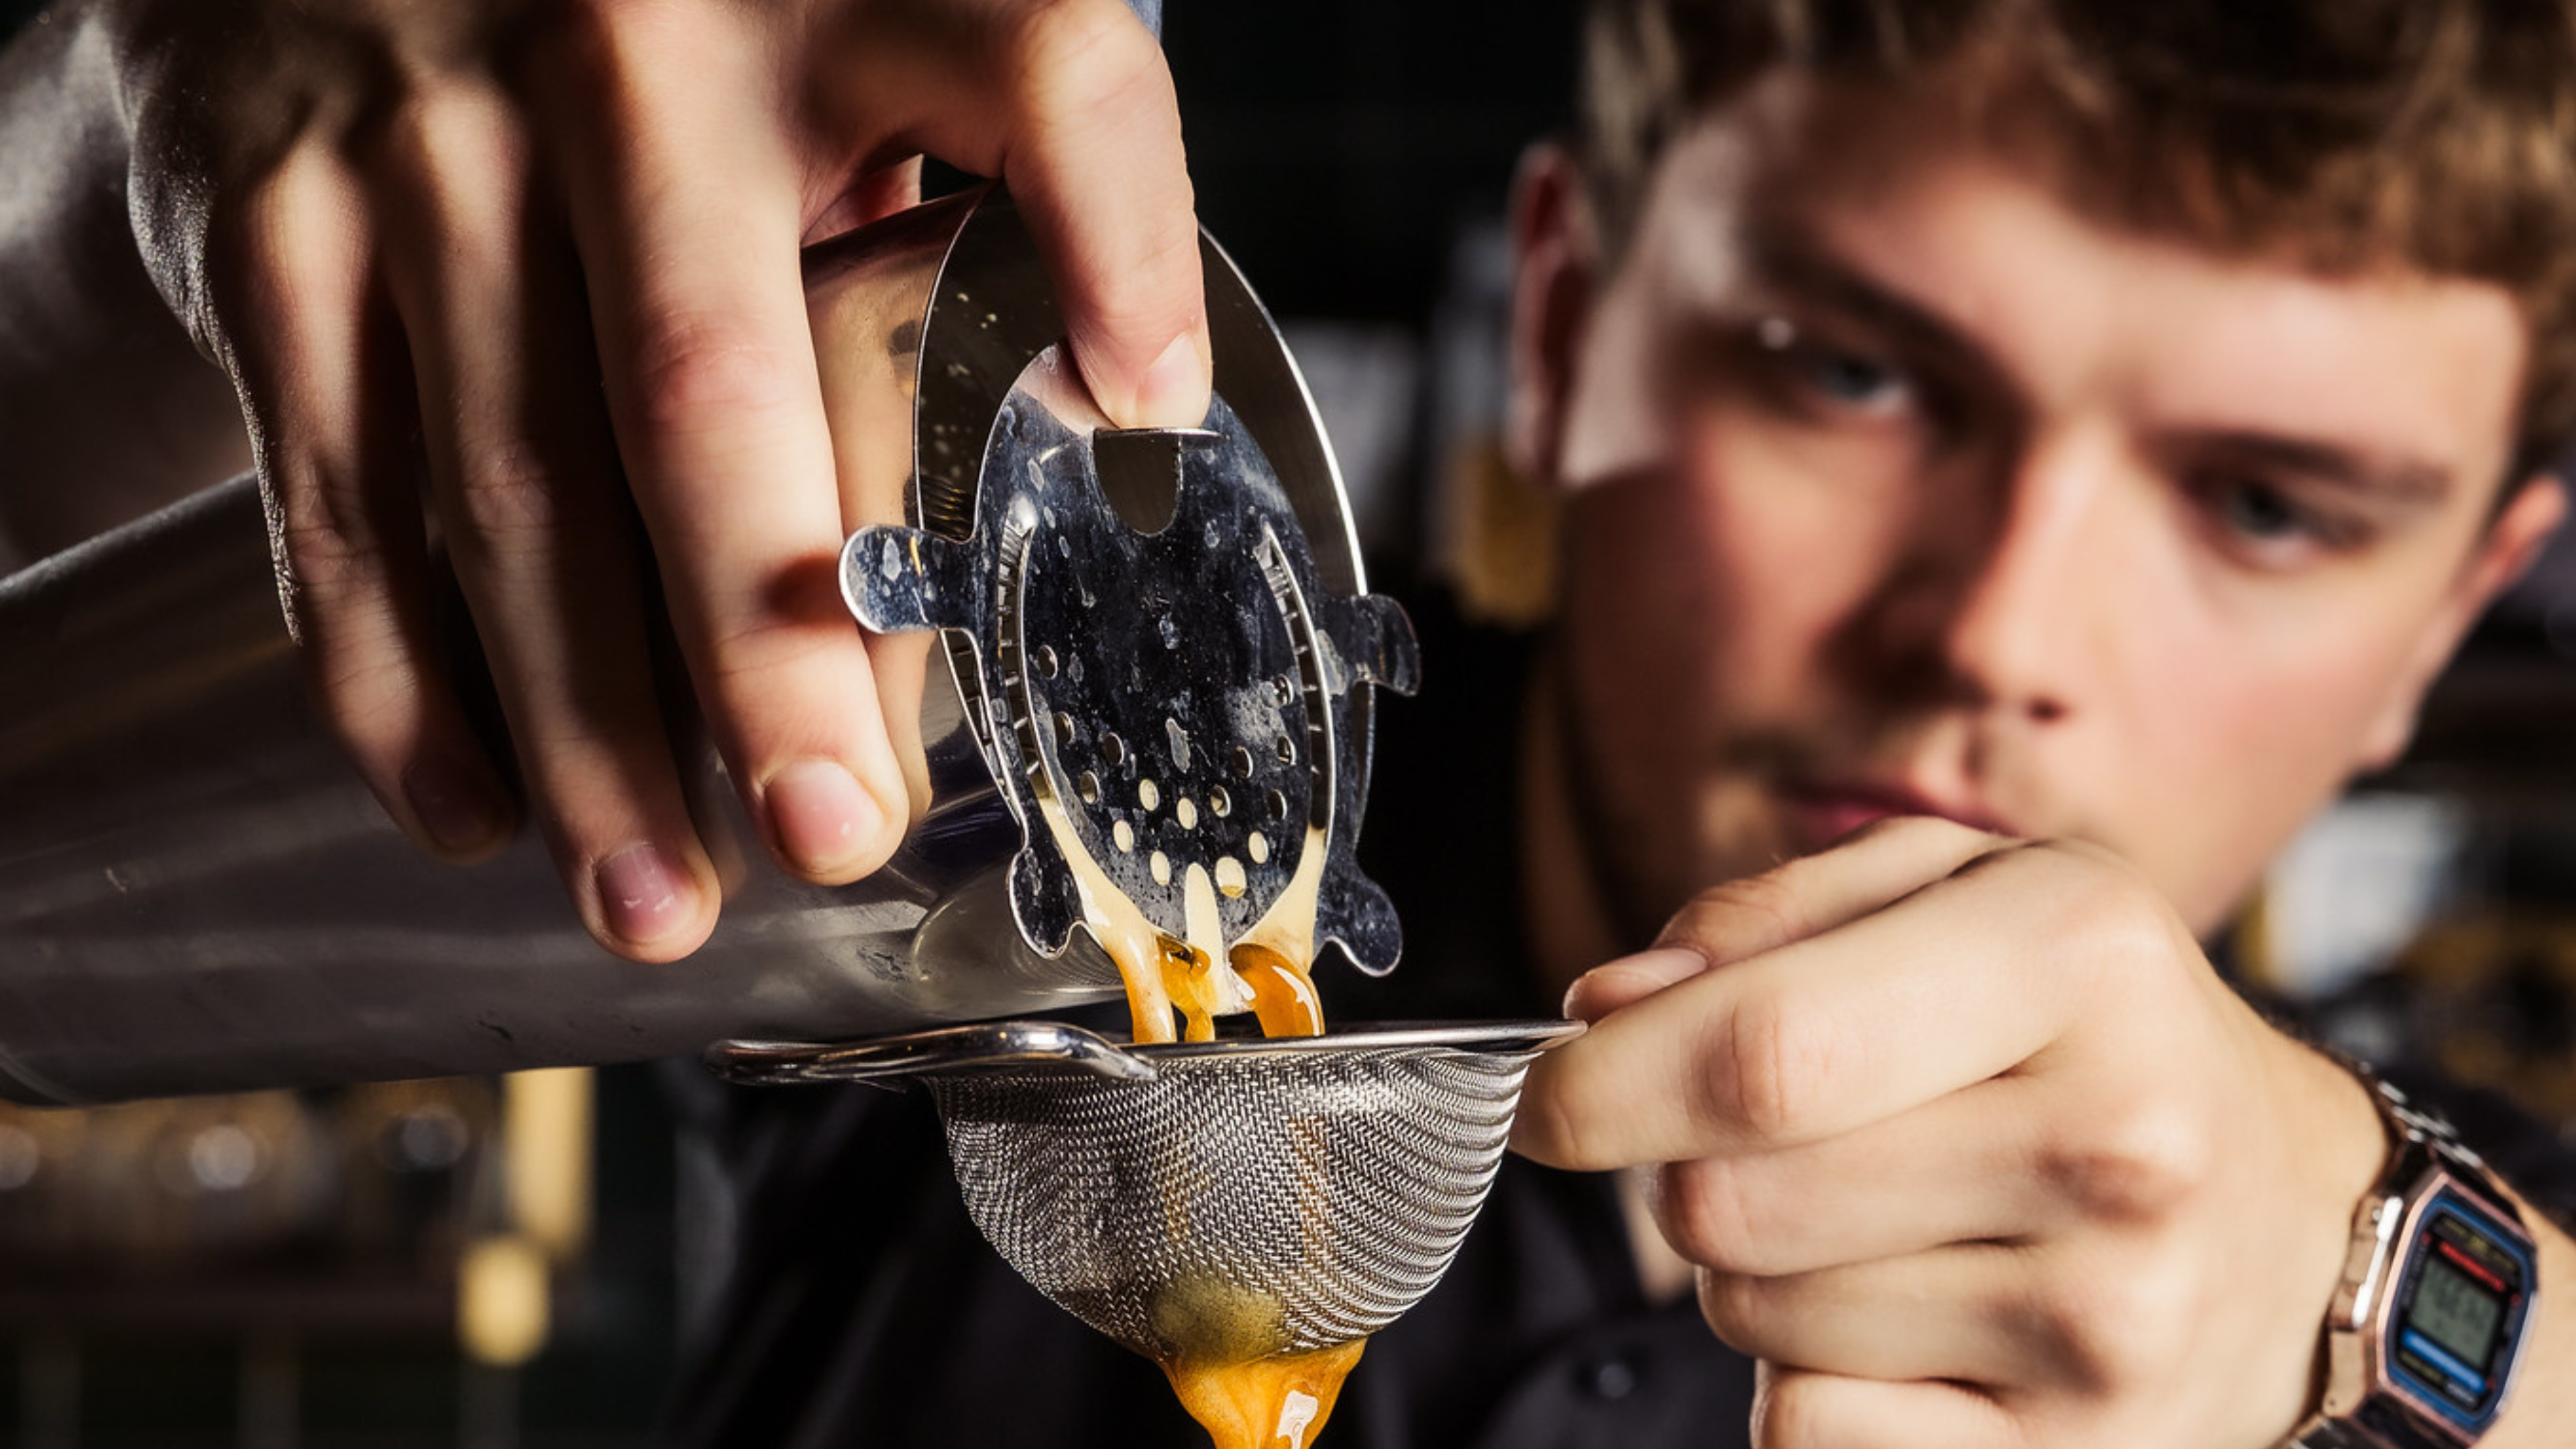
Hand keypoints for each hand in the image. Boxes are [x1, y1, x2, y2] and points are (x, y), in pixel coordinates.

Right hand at [104, 0, 1208, 958]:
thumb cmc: (653, 36)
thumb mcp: (824, 45)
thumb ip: (941, 190)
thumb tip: (1094, 438)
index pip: (1033, 65)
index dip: (1117, 231)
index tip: (1153, 403)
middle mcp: (625, 48)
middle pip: (709, 383)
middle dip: (771, 644)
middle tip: (832, 832)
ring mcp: (425, 139)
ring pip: (512, 486)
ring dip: (589, 732)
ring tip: (657, 901)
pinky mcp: (269, 226)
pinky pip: (337, 489)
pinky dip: (402, 678)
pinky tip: (477, 809)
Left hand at [1514, 818, 2390, 1446]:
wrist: (2290, 1222)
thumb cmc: (2088, 1033)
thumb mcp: (1960, 899)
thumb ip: (1764, 922)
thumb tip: (1601, 1006)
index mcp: (2079, 958)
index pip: (1763, 1050)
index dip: (1604, 1082)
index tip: (1545, 1097)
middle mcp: (2116, 1142)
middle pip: (1730, 1199)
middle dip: (1683, 1172)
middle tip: (1759, 1146)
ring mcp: (2108, 1322)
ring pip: (1754, 1315)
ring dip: (1758, 1270)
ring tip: (1880, 1219)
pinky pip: (1809, 1427)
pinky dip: (1811, 1378)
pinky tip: (1915, 1317)